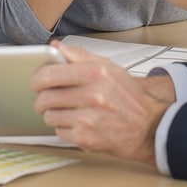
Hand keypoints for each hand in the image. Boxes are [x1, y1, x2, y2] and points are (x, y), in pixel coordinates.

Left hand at [31, 41, 171, 164]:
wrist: (149, 127)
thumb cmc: (128, 96)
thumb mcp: (109, 68)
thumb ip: (80, 56)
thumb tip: (55, 47)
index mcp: (95, 73)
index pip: (49, 74)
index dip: (37, 79)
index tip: (36, 82)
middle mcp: (91, 95)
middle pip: (45, 97)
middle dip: (42, 99)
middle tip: (47, 99)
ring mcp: (88, 119)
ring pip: (49, 116)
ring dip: (54, 114)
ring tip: (67, 111)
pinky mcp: (86, 139)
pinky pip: (59, 132)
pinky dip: (64, 128)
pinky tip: (77, 123)